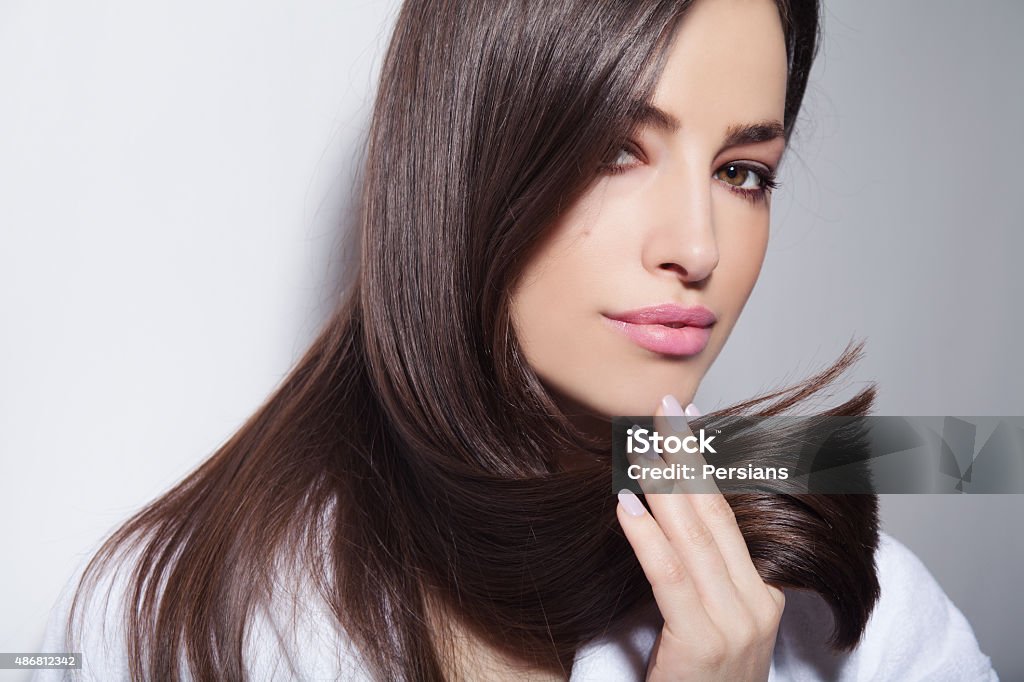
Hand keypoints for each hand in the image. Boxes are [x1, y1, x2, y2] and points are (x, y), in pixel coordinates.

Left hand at [615, 394, 784, 680]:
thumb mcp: (706, 625)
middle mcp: (757, 605)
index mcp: (762, 596)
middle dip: (686, 456)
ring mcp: (736, 626)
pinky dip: (648, 537)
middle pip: (713, 514)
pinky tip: (626, 504)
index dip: (702, 464)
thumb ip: (697, 576)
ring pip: (694, 538)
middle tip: (663, 407)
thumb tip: (660, 514)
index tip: (684, 419)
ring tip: (639, 440)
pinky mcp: (704, 646)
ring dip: (664, 482)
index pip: (726, 515)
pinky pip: (671, 579)